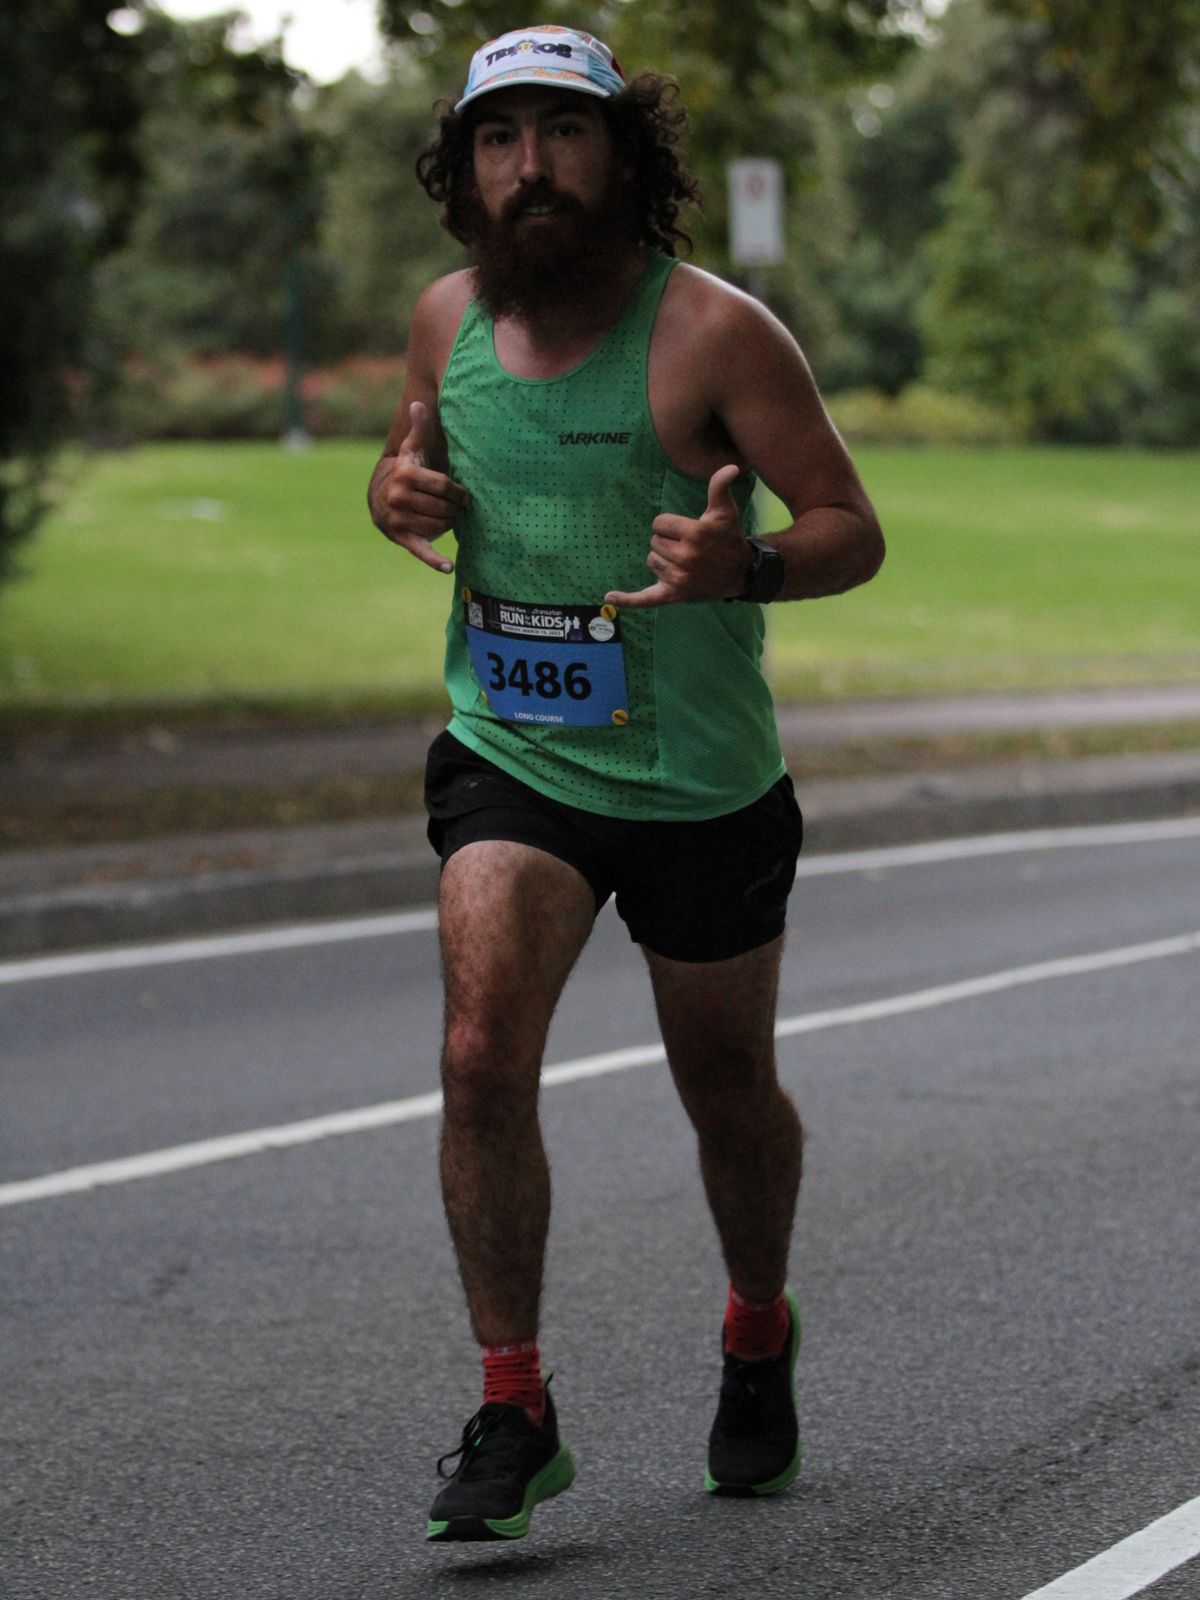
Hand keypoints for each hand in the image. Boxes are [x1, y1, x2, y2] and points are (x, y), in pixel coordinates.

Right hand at [373, 401, 467, 573]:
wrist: (381, 498)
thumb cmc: (406, 471)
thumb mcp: (411, 448)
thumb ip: (419, 427)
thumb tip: (418, 404)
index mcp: (405, 473)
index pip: (445, 486)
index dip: (459, 492)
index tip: (463, 495)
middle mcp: (399, 497)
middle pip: (444, 508)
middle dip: (454, 509)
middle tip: (455, 508)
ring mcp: (399, 519)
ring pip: (441, 526)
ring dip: (449, 523)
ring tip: (446, 517)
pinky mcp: (402, 539)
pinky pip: (420, 551)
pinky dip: (434, 560)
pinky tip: (449, 567)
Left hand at [604, 464, 748, 608]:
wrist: (740, 572)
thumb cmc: (728, 538)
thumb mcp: (725, 511)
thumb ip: (720, 487)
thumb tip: (732, 466)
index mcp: (695, 533)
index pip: (659, 523)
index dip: (670, 525)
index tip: (687, 530)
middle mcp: (686, 557)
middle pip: (654, 542)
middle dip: (668, 542)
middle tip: (689, 547)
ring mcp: (679, 578)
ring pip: (652, 561)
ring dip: (663, 559)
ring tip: (685, 561)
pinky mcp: (674, 595)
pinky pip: (646, 598)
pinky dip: (628, 599)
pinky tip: (609, 596)